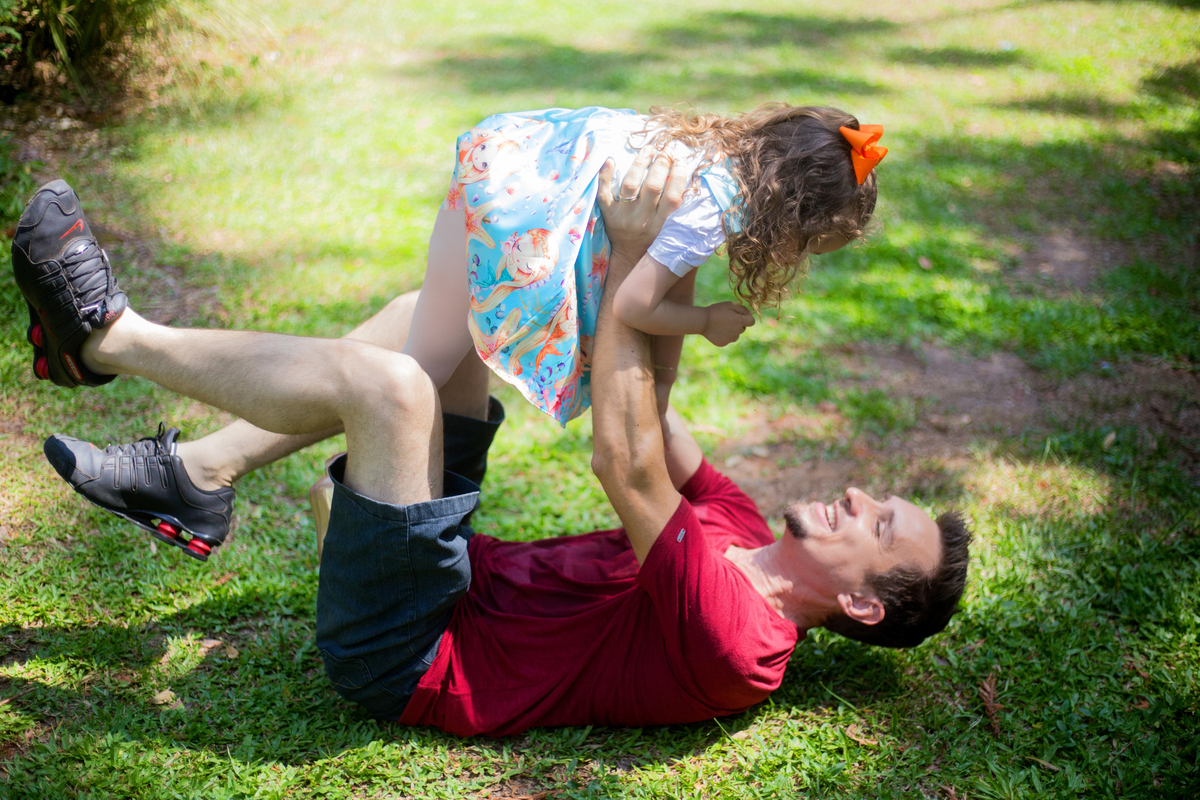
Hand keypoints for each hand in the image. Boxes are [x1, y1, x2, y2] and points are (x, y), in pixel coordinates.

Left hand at [597, 146, 686, 279]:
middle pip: (652, 187)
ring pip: (630, 185)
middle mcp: (642, 220)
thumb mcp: (671, 231)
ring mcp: (623, 216)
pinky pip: (604, 193)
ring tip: (648, 149)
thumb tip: (694, 182)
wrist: (630, 259)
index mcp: (662, 224)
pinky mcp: (608, 215)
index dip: (679, 176)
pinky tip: (610, 160)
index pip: (673, 197)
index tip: (681, 161)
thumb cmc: (655, 242)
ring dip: (640, 163)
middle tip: (666, 150)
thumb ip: (679, 211)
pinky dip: (605, 176)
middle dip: (661, 164)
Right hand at [702, 302, 753, 345]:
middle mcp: (737, 332)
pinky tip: (717, 330)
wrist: (702, 321)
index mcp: (740, 321)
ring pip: (736, 335)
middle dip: (738, 324)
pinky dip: (724, 335)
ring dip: (732, 331)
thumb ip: (742, 308)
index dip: (747, 318)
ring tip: (721, 325)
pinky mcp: (724, 343)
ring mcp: (730, 339)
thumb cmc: (716, 311)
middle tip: (727, 319)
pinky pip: (727, 339)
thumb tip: (750, 314)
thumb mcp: (729, 305)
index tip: (740, 315)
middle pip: (743, 328)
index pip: (752, 321)